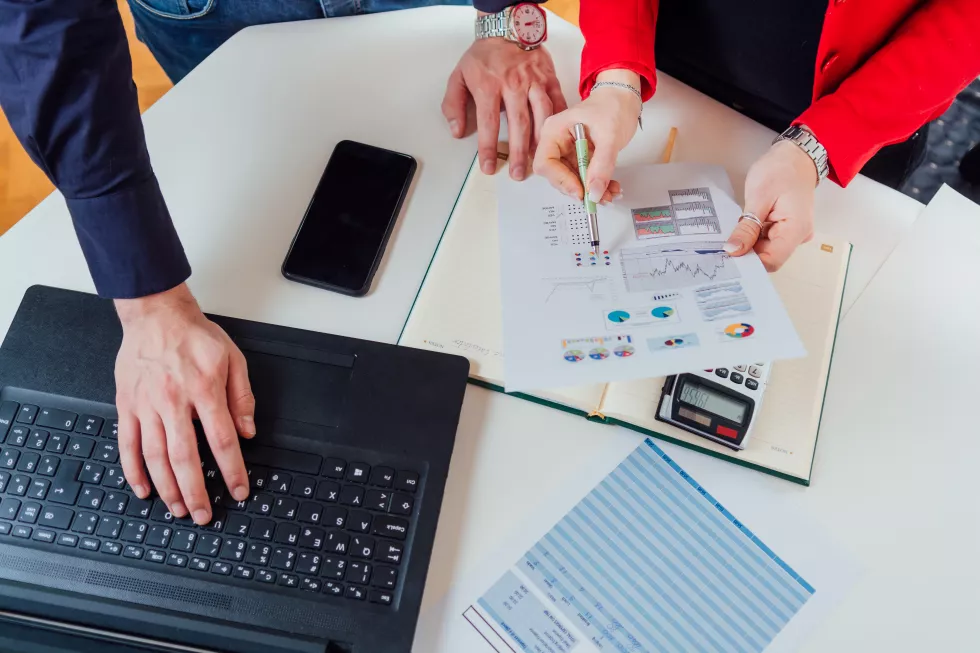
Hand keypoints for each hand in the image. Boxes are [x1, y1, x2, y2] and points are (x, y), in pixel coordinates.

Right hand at [115, 283, 254, 524]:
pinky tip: (143, 490)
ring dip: (167, 488)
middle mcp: (174, 401)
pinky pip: (127, 445)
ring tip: (178, 509)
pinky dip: (133, 471)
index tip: (239, 490)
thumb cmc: (195, 336)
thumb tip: (248, 432)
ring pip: (155, 457)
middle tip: (204, 515)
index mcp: (204, 390)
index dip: (232, 470)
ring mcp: (146, 405)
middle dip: (196, 491)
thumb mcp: (233, 359)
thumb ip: (242, 398)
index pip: (222, 440)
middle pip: (185, 457)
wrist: (155, 314)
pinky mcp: (127, 405)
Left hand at [442, 36, 565, 180]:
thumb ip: (454, 104)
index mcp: (489, 86)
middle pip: (518, 125)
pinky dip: (558, 122)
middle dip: (518, 153)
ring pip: (541, 116)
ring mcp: (534, 82)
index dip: (488, 149)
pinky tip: (557, 137)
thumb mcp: (459, 76)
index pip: (488, 124)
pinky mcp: (549, 79)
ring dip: (540, 142)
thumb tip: (457, 131)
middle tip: (518, 174)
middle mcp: (513, 85)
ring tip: (538, 160)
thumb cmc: (484, 55)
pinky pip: (557, 103)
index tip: (488, 167)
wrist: (508, 27)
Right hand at [533, 70, 641, 201]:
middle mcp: (557, 142)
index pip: (545, 163)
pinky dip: (597, 185)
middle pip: (557, 176)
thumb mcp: (609, 136)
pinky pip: (584, 177)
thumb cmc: (613, 105)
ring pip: (572, 180)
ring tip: (609, 193)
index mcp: (554, 130)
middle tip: (597, 197)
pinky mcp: (579, 157)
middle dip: (578, 189)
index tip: (580, 191)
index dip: (561, 180)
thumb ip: (601, 165)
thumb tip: (594, 192)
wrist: (623, 97)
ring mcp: (567, 151)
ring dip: (590, 191)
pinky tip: (610, 188)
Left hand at [725, 140, 817, 270]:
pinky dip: (753, 236)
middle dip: (745, 253)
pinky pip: (767, 239)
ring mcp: (792, 233)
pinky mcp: (785, 228)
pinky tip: (741, 230)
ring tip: (730, 235)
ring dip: (748, 244)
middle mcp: (797, 236)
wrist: (795, 155)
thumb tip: (733, 250)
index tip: (727, 258)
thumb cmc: (780, 170)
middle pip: (768, 256)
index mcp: (796, 230)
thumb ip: (747, 227)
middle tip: (721, 247)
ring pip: (765, 249)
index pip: (772, 261)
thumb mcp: (759, 197)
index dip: (749, 263)